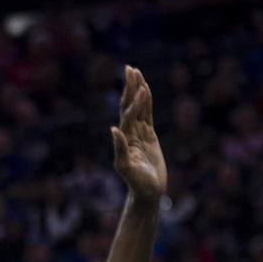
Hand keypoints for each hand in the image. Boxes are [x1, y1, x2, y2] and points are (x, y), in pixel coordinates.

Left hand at [111, 65, 166, 202]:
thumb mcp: (126, 167)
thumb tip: (113, 129)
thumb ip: (120, 148)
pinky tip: (146, 91)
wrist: (148, 192)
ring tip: (136, 73)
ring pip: (139, 108)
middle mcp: (130, 133)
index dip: (133, 101)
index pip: (128, 115)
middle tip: (130, 68)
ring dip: (138, 91)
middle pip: (130, 106)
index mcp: (125, 138)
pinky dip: (147, 103)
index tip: (138, 86)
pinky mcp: (149, 137)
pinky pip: (148, 116)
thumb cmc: (137, 183)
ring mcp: (139, 134)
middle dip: (130, 87)